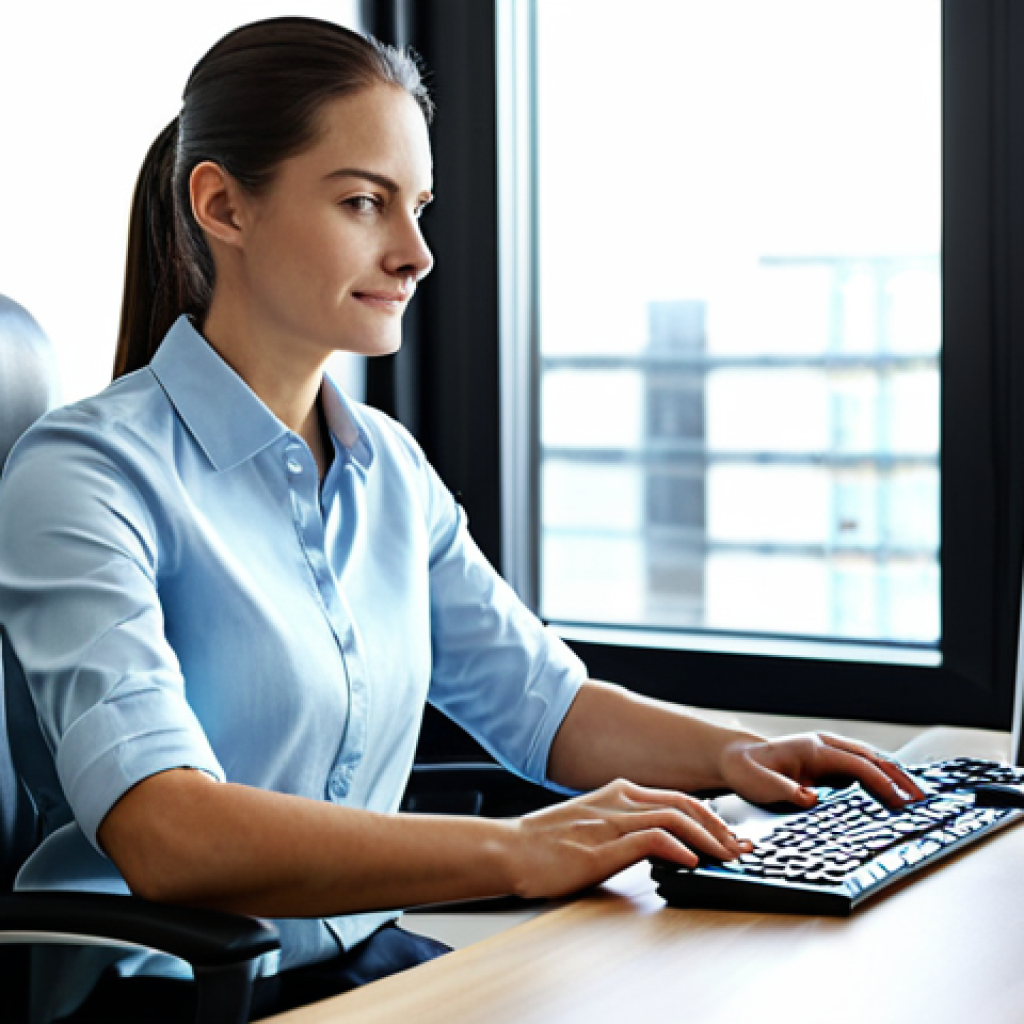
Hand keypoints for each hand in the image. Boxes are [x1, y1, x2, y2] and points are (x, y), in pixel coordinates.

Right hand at [507, 778, 751, 899]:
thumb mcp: (591, 825)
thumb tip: (661, 844)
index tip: (730, 836)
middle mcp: (618, 800)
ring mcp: (610, 822)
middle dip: (719, 826)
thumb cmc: (545, 844)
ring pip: (674, 818)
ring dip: (708, 839)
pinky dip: (678, 847)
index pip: (676, 798)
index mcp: (616, 792)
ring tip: (726, 857)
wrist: (508, 850)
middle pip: (684, 804)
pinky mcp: (602, 847)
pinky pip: (650, 839)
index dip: (710, 816)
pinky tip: (691, 862)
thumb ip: (623, 826)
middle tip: (740, 847)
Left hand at [719, 732, 927, 809]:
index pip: (857, 764)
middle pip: (872, 759)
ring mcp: (829, 753)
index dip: (880, 783)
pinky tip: (894, 793)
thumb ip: (784, 790)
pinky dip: (881, 779)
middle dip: (898, 778)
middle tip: (921, 801)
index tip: (899, 802)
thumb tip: (811, 799)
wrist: (736, 759)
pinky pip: (862, 769)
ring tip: (917, 798)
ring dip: (895, 777)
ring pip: (871, 761)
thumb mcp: (759, 785)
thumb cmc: (747, 772)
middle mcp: (825, 746)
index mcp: (813, 749)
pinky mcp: (829, 763)